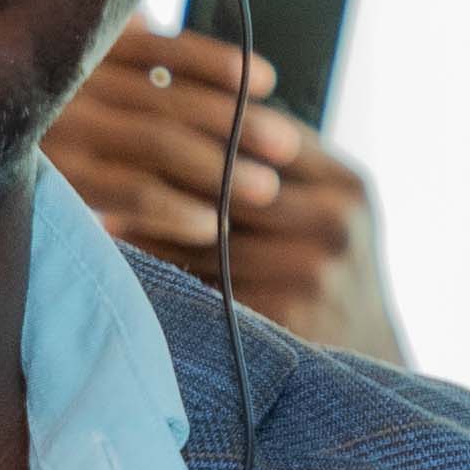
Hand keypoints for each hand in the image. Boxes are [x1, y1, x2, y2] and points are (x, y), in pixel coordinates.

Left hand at [41, 27, 396, 354]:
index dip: (202, 123)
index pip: (264, 133)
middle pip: (234, 179)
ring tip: (102, 212)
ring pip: (210, 233)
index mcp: (343, 184)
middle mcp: (335, 220)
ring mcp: (312, 269)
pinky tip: (126, 268)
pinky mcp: (286, 314)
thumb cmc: (327, 274)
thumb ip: (279, 167)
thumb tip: (192, 106)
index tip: (144, 113)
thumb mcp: (326, 212)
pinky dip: (166, 272)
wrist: (367, 362)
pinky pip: (209, 284)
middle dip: (168, 170)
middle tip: (105, 155)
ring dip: (151, 223)